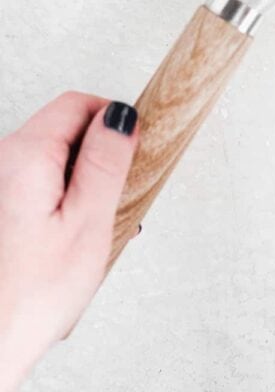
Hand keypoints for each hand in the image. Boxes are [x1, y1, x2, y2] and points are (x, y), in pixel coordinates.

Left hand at [0, 94, 137, 389]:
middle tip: (117, 196)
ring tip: (94, 228)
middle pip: (63, 130)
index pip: (78, 104)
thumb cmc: (28, 298)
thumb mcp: (88, 222)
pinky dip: (59, 201)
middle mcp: (1, 159)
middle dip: (97, 156)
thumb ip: (106, 160)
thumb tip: (121, 116)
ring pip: (50, 160)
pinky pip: (35, 185)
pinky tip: (68, 239)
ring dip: (79, 183)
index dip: (112, 119)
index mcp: (24, 154)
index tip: (133, 147)